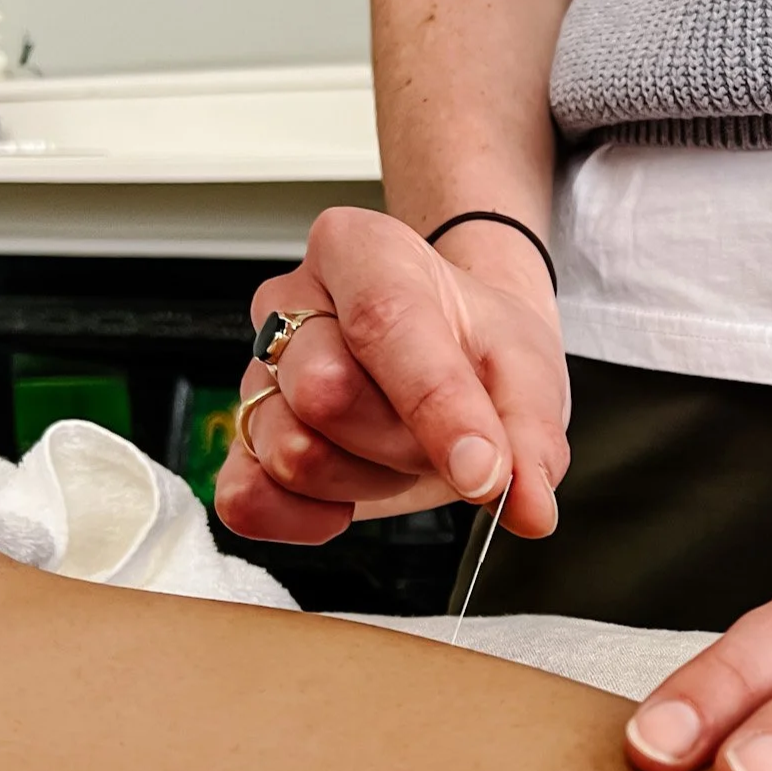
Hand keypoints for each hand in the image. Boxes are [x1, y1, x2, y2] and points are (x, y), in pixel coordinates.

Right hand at [215, 207, 568, 543]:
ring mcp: (257, 370)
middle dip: (404, 442)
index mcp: (364, 252)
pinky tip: (345, 502)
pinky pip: (246, 497)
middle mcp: (293, 301)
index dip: (435, 406)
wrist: (455, 354)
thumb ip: (530, 438)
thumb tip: (529, 507)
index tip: (483, 472)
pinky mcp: (241, 439)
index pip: (384, 322)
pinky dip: (300, 518)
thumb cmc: (477, 346)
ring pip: (294, 454)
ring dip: (366, 478)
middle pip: (329, 395)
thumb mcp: (527, 374)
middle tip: (440, 432)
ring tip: (398, 447)